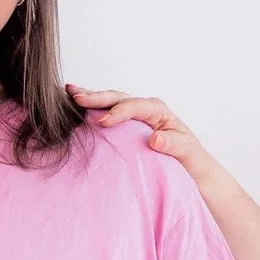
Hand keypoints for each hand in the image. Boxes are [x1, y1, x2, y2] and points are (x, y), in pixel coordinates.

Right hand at [70, 87, 211, 177]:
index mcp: (157, 110)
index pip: (135, 106)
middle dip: (97, 97)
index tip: (103, 122)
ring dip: (90, 98)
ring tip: (69, 93)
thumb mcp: (186, 152)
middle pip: (118, 98)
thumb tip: (155, 139)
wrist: (189, 166)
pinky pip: (106, 112)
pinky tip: (74, 105)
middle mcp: (144, 108)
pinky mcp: (124, 124)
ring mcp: (133, 115)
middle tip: (76, 97)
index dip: (118, 112)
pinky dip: (91, 108)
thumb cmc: (189, 158)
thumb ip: (173, 144)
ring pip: (109, 102)